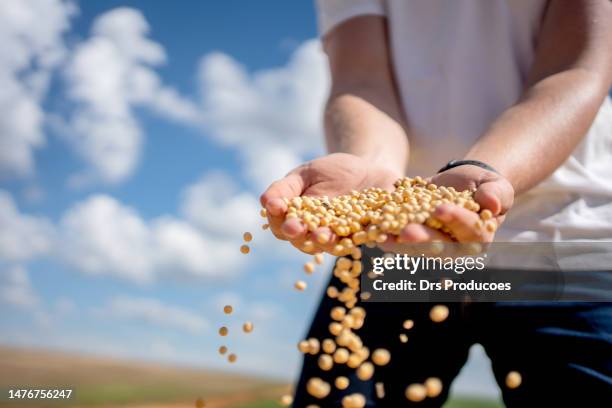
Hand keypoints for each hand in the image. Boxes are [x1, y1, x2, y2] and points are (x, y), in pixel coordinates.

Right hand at [260, 153, 399, 252]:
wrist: (367, 169)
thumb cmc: (330, 172)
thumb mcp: (304, 175)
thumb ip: (284, 189)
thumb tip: (265, 203)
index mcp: (299, 222)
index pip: (282, 227)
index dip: (279, 221)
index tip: (276, 210)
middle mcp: (318, 234)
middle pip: (305, 241)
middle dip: (300, 236)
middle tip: (297, 229)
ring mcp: (343, 236)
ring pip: (333, 245)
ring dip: (327, 242)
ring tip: (323, 236)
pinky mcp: (368, 233)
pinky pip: (366, 238)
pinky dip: (368, 238)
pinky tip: (368, 233)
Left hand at [382, 165, 513, 249]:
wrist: (462, 184)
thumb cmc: (484, 186)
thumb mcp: (495, 185)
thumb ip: (496, 194)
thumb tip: (492, 203)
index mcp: (479, 237)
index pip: (469, 230)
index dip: (455, 220)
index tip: (441, 208)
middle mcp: (455, 248)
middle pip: (439, 246)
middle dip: (422, 239)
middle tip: (407, 232)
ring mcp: (433, 246)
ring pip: (415, 248)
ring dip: (398, 244)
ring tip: (383, 236)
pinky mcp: (414, 240)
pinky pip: (399, 241)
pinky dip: (387, 237)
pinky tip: (373, 232)